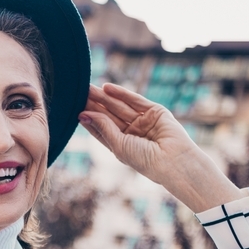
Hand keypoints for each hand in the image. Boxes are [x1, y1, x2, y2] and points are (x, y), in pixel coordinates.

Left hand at [79, 83, 241, 212]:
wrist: (173, 161)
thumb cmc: (145, 160)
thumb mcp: (119, 145)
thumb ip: (104, 128)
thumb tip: (84, 114)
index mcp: (122, 145)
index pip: (102, 129)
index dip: (90, 119)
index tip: (75, 109)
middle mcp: (132, 133)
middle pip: (109, 115)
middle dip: (94, 105)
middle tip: (79, 93)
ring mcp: (143, 121)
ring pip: (119, 106)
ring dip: (104, 97)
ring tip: (88, 88)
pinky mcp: (155, 111)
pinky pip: (135, 100)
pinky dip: (121, 93)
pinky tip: (106, 88)